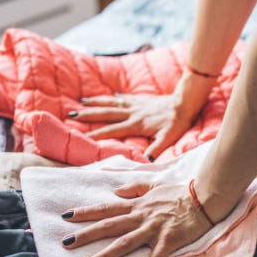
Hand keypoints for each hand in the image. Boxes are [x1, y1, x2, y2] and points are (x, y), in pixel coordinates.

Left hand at [61, 181, 211, 256]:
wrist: (206, 196)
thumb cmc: (182, 192)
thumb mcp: (156, 185)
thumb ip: (135, 188)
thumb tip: (116, 191)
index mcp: (138, 205)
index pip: (108, 208)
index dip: (87, 212)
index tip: (67, 216)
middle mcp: (142, 216)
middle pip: (110, 225)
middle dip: (87, 234)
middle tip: (65, 243)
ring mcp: (154, 228)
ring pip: (125, 242)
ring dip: (106, 255)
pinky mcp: (169, 239)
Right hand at [69, 93, 198, 159]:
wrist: (185, 103)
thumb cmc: (177, 122)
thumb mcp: (167, 138)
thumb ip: (155, 149)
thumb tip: (145, 162)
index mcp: (136, 124)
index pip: (112, 130)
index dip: (97, 134)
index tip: (81, 136)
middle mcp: (133, 112)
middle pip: (106, 112)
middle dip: (88, 114)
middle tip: (71, 114)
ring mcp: (137, 104)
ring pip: (113, 102)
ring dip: (97, 101)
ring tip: (82, 100)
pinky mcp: (143, 99)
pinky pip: (126, 96)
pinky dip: (116, 95)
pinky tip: (111, 94)